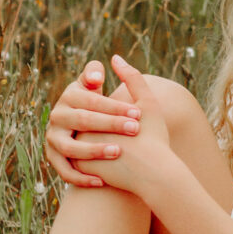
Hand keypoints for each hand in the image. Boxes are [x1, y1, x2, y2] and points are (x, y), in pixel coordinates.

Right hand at [45, 60, 141, 186]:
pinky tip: (102, 182)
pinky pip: (64, 171)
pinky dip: (81, 177)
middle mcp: (57, 116)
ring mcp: (53, 138)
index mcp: (70, 95)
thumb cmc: (101, 105)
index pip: (91, 99)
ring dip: (94, 150)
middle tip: (135, 129)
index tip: (138, 111)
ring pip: (70, 147)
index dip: (114, 105)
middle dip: (111, 124)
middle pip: (83, 120)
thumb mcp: (96, 87)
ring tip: (118, 152)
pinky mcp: (54, 157)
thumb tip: (101, 69)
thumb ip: (95, 74)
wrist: (92, 129)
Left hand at [74, 56, 173, 196]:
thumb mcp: (147, 103)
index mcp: (95, 112)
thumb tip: (115, 57)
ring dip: (98, 143)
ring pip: (85, 142)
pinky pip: (84, 162)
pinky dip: (96, 160)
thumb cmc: (154, 137)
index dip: (113, 107)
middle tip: (126, 130)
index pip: (96, 103)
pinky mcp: (81, 171)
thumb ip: (132, 78)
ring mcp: (78, 151)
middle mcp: (81, 130)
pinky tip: (113, 161)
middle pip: (88, 123)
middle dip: (105, 125)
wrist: (154, 175)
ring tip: (121, 145)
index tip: (131, 116)